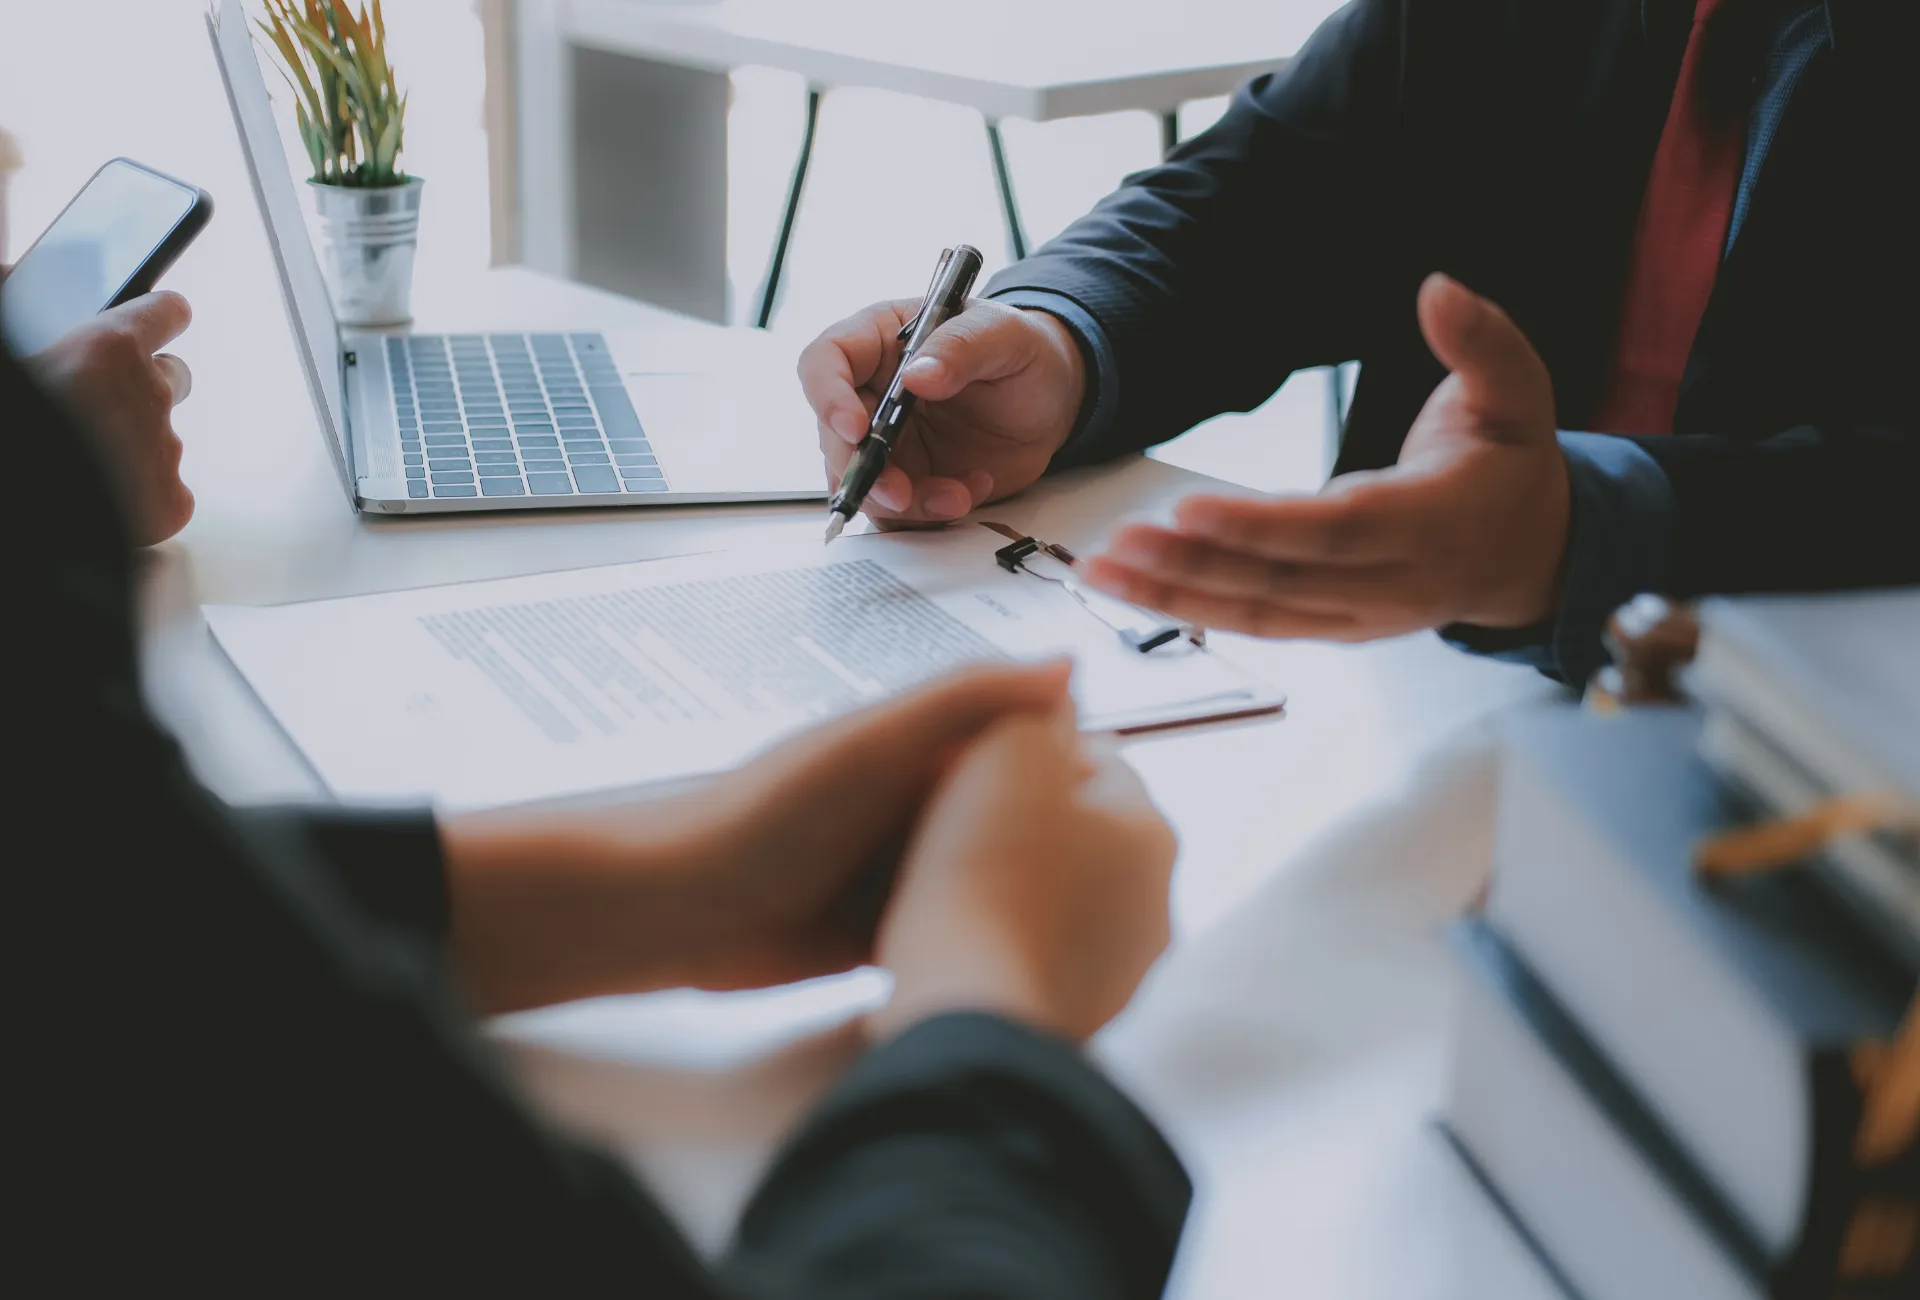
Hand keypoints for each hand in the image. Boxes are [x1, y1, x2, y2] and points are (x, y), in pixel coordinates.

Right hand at [30, 292, 195, 545]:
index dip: (160, 317)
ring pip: (161, 440)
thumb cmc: (19, 411)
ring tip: (83, 462)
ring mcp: (163, 450)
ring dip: (132, 446)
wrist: (22, 499)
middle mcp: (149, 394)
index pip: (166, 312)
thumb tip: (15, 274)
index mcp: (108, 348)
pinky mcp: (169, 504)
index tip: (163, 317)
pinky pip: (168, 495)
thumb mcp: (8, 345)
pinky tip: (103, 503)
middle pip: (173, 378)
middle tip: (100, 407)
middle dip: (145, 388)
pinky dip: (142, 499)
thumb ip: (14, 301)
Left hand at [440, 660, 1073, 1014]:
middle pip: (1011, 813)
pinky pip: (952, 927)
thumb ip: (964, 701)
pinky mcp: (884, 928)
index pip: (1019, 739)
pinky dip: (983, 937)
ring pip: (988, 876)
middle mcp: (914, 801)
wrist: (676, 913)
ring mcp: (899, 866)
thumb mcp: (872, 744)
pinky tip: (1030, 957)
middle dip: (1057, 839)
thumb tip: (1067, 665)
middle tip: (1126, 873)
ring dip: (1025, 895)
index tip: (1128, 794)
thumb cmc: (762, 816)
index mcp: (918, 743)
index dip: (1072, 762)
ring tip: (1093, 921)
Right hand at [798, 298, 1085, 526]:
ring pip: (864, 482)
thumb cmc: (1022, 352)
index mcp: (879, 340)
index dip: (828, 396)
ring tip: (957, 495)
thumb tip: (917, 375)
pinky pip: (899, 511)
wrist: (1052, 400)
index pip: (826, 361)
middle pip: (835, 436)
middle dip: (863, 471)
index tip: (856, 428)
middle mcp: (872, 393)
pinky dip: (929, 513)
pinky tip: (969, 492)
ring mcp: (888, 442)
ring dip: (903, 502)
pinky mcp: (909, 479)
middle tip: (900, 493)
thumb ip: (961, 347)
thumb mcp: (1003, 334)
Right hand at [871, 695, 1177, 1044]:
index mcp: (1153, 832)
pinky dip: (1003, 942)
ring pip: (1060, 898)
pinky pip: (1035, 956)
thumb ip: (1036, 706)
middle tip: (954, 817)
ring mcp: (1121, 971)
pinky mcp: (1078, 1019)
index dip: (1027, 748)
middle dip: (1025, 819)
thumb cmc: (985, 876)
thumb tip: (1056, 691)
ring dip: (1014, 884)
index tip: (975, 760)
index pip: (1097, 759)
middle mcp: (1155, 905)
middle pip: (1080, 832)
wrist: (963, 1006)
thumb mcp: (1008, 748)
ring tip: (945, 880)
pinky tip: (956, 937)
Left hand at [1080, 274, 1570, 639]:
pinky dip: (1191, 610)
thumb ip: (1480, 339)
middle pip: (1280, 580)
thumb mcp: (1519, 390)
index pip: (1338, 529)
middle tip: (1118, 541)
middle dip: (1193, 565)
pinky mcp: (1333, 628)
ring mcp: (1360, 615)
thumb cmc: (1511, 465)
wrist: (1531, 553)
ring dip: (1174, 595)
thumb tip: (1438, 288)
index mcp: (1435, 523)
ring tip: (1101, 569)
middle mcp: (1393, 583)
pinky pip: (1256, 624)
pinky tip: (1134, 589)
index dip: (1262, 526)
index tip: (1190, 509)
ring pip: (1257, 612)